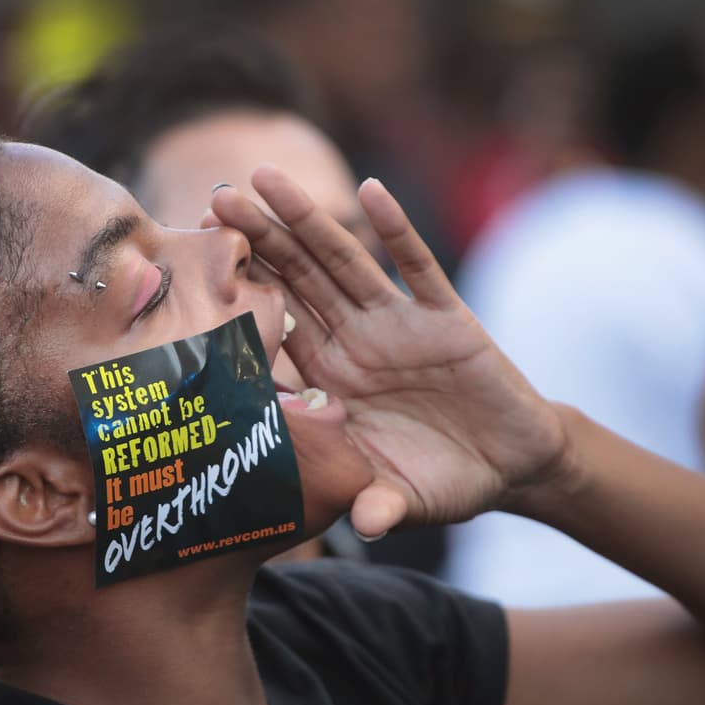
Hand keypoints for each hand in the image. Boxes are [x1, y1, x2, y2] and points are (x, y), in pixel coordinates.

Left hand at [209, 170, 568, 536]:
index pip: (273, 331)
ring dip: (308, 220)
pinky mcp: (446, 316)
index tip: (195, 272)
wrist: (509, 464)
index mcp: (329, 379)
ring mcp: (396, 324)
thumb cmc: (441, 480)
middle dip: (257, 242)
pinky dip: (395, 230)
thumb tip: (363, 526)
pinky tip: (370, 192)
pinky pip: (416, 267)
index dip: (238, 300)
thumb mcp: (406, 497)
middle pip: (296, 281)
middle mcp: (353, 341)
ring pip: (343, 262)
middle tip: (213, 201)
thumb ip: (380, 504)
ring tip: (268, 179)